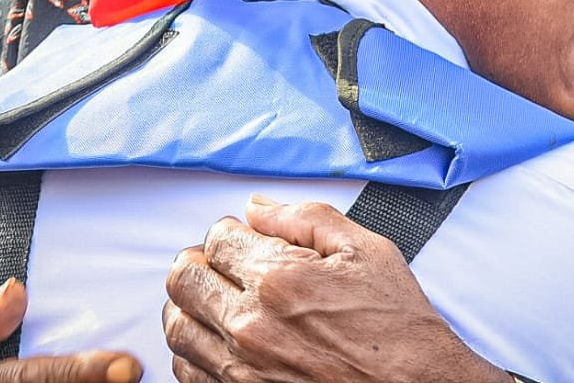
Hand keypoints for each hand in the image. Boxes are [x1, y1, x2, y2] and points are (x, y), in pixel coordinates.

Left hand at [163, 195, 508, 382]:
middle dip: (200, 262)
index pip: (216, 239)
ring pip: (177, 325)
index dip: (230, 232)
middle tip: (223, 264)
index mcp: (279, 279)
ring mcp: (242, 369)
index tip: (245, 239)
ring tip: (217, 298)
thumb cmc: (396, 326)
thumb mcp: (366, 250)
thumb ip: (305, 218)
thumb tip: (257, 207)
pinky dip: (193, 348)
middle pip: (184, 278)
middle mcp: (250, 325)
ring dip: (191, 304)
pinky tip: (218, 336)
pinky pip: (188, 370)